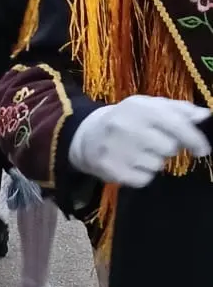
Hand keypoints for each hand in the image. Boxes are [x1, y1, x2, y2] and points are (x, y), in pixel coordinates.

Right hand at [68, 96, 211, 187]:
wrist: (86, 135)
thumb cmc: (127, 118)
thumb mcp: (149, 106)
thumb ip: (179, 110)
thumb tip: (205, 116)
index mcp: (140, 107)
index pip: (176, 125)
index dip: (194, 139)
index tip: (203, 150)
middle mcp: (128, 127)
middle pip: (169, 148)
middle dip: (168, 147)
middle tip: (154, 142)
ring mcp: (118, 150)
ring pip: (157, 165)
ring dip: (154, 161)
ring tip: (139, 152)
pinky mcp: (112, 170)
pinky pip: (144, 179)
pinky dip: (142, 175)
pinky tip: (131, 164)